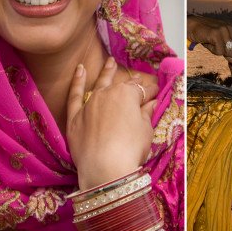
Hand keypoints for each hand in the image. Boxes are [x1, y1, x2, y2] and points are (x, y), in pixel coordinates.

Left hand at [66, 58, 156, 189]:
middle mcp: (107, 94)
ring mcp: (89, 104)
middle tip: (139, 78)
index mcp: (127, 95)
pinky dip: (77, 81)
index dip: (151, 92)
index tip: (156, 94)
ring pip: (99, 84)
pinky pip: (75, 95)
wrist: (104, 167)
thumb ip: (146, 113)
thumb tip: (150, 103)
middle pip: (122, 86)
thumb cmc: (130, 148)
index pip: (142, 90)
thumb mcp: (146, 130)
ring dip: (106, 73)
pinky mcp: (75, 116)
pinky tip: (80, 70)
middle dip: (132, 83)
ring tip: (110, 62)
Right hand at [187, 15, 231, 63]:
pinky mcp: (216, 34)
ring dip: (222, 52)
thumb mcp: (222, 46)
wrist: (194, 26)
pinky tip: (209, 43)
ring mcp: (226, 31)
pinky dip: (214, 50)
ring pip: (231, 52)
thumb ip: (231, 52)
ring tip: (214, 45)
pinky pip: (220, 50)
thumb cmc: (210, 36)